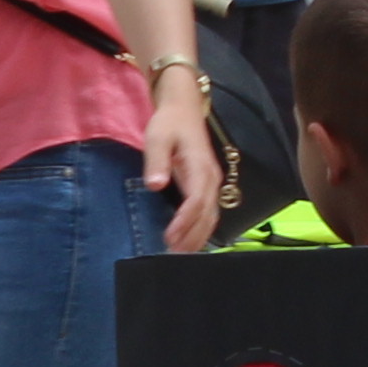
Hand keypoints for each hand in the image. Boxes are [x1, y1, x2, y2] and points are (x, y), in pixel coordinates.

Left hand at [142, 77, 224, 253]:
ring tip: (180, 256)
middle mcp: (211, 179)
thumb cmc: (169, 123)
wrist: (184, 108)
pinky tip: (189, 242)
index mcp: (200, 168)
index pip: (196, 201)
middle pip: (206, 215)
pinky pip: (209, 213)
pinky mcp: (207, 186)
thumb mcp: (158, 137)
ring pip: (211, 217)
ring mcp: (212, 184)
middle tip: (173, 258)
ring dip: (198, 237)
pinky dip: (201, 230)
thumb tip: (155, 185)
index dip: (184, 222)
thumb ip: (156, 161)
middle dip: (192, 237)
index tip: (170, 238)